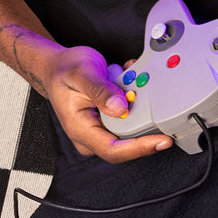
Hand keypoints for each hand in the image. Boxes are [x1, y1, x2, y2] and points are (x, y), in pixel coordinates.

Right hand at [43, 44, 173, 162]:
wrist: (56, 68)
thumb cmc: (64, 71)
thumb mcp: (81, 73)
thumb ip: (101, 90)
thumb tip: (120, 108)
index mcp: (81, 129)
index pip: (113, 150)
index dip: (140, 148)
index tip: (161, 140)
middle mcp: (90, 135)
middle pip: (127, 141)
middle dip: (143, 117)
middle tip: (146, 88)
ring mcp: (99, 129)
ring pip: (130, 126)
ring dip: (137, 103)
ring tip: (131, 75)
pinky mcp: (107, 121)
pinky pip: (128, 115)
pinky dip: (133, 97)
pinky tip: (128, 77)